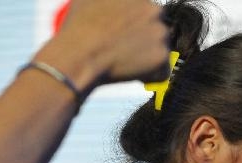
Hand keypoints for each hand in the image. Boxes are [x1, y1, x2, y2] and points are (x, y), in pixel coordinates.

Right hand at [40, 0, 170, 90]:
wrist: (80, 54)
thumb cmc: (79, 27)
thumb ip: (109, 0)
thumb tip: (108, 4)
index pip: (146, 10)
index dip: (135, 23)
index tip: (126, 33)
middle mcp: (154, 9)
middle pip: (156, 26)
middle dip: (145, 38)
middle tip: (125, 48)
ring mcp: (160, 32)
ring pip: (160, 47)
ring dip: (147, 56)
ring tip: (124, 60)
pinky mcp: (162, 56)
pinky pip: (162, 71)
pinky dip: (151, 76)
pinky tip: (132, 73)